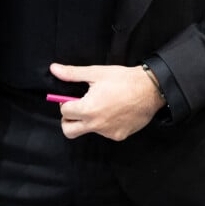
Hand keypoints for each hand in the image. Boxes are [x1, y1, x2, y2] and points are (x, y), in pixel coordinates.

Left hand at [49, 62, 165, 141]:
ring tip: (101, 104)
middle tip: (77, 108)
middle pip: (69, 131)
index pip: (64, 112)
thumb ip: (72, 74)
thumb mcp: (95, 73)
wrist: (150, 90)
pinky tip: (113, 111)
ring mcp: (108, 133)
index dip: (65, 103)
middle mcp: (96, 125)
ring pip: (88, 130)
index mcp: (88, 109)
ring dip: (88, 120)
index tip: (72, 97)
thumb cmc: (123, 80)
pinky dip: (103, 124)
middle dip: (68, 120)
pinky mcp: (119, 136)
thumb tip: (54, 69)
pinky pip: (104, 133)